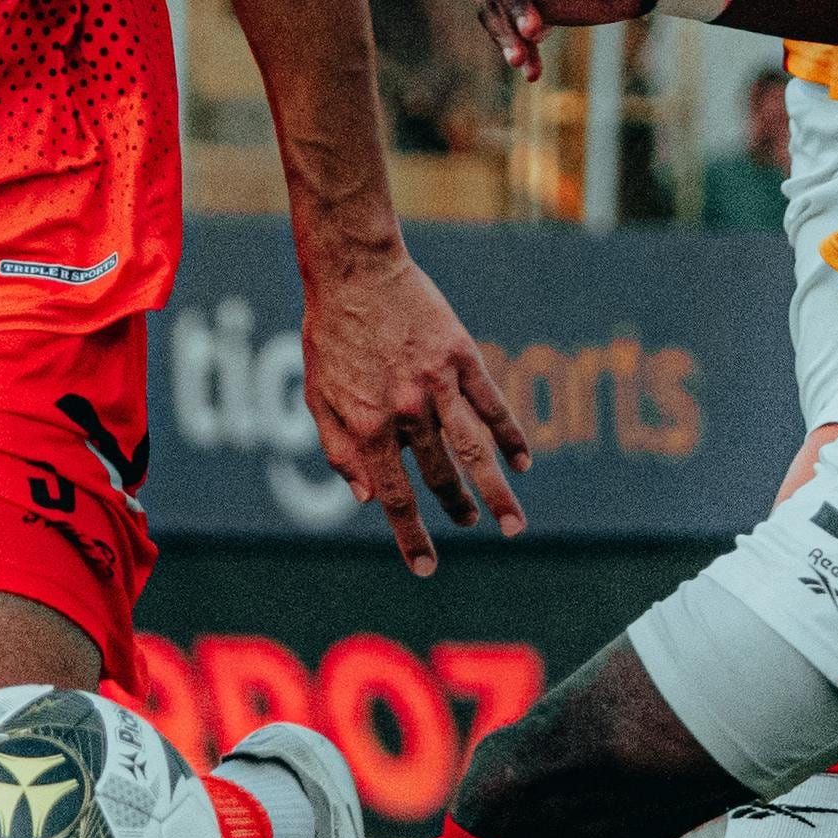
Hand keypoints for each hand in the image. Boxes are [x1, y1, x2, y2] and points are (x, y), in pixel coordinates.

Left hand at [295, 244, 532, 575]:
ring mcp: (438, 384)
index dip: (411, 537)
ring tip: (512, 524)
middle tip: (471, 525)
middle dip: (458, 510)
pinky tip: (521, 462)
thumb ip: (337, 449)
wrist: (355, 270)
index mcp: (367, 426)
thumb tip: (364, 499)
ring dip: (495, 492)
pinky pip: (493, 405)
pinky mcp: (462, 357)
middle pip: (441, 477)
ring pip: (475, 450)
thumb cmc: (329, 333)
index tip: (426, 568)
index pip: (395, 497)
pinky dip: (510, 436)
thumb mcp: (316, 396)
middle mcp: (406, 412)